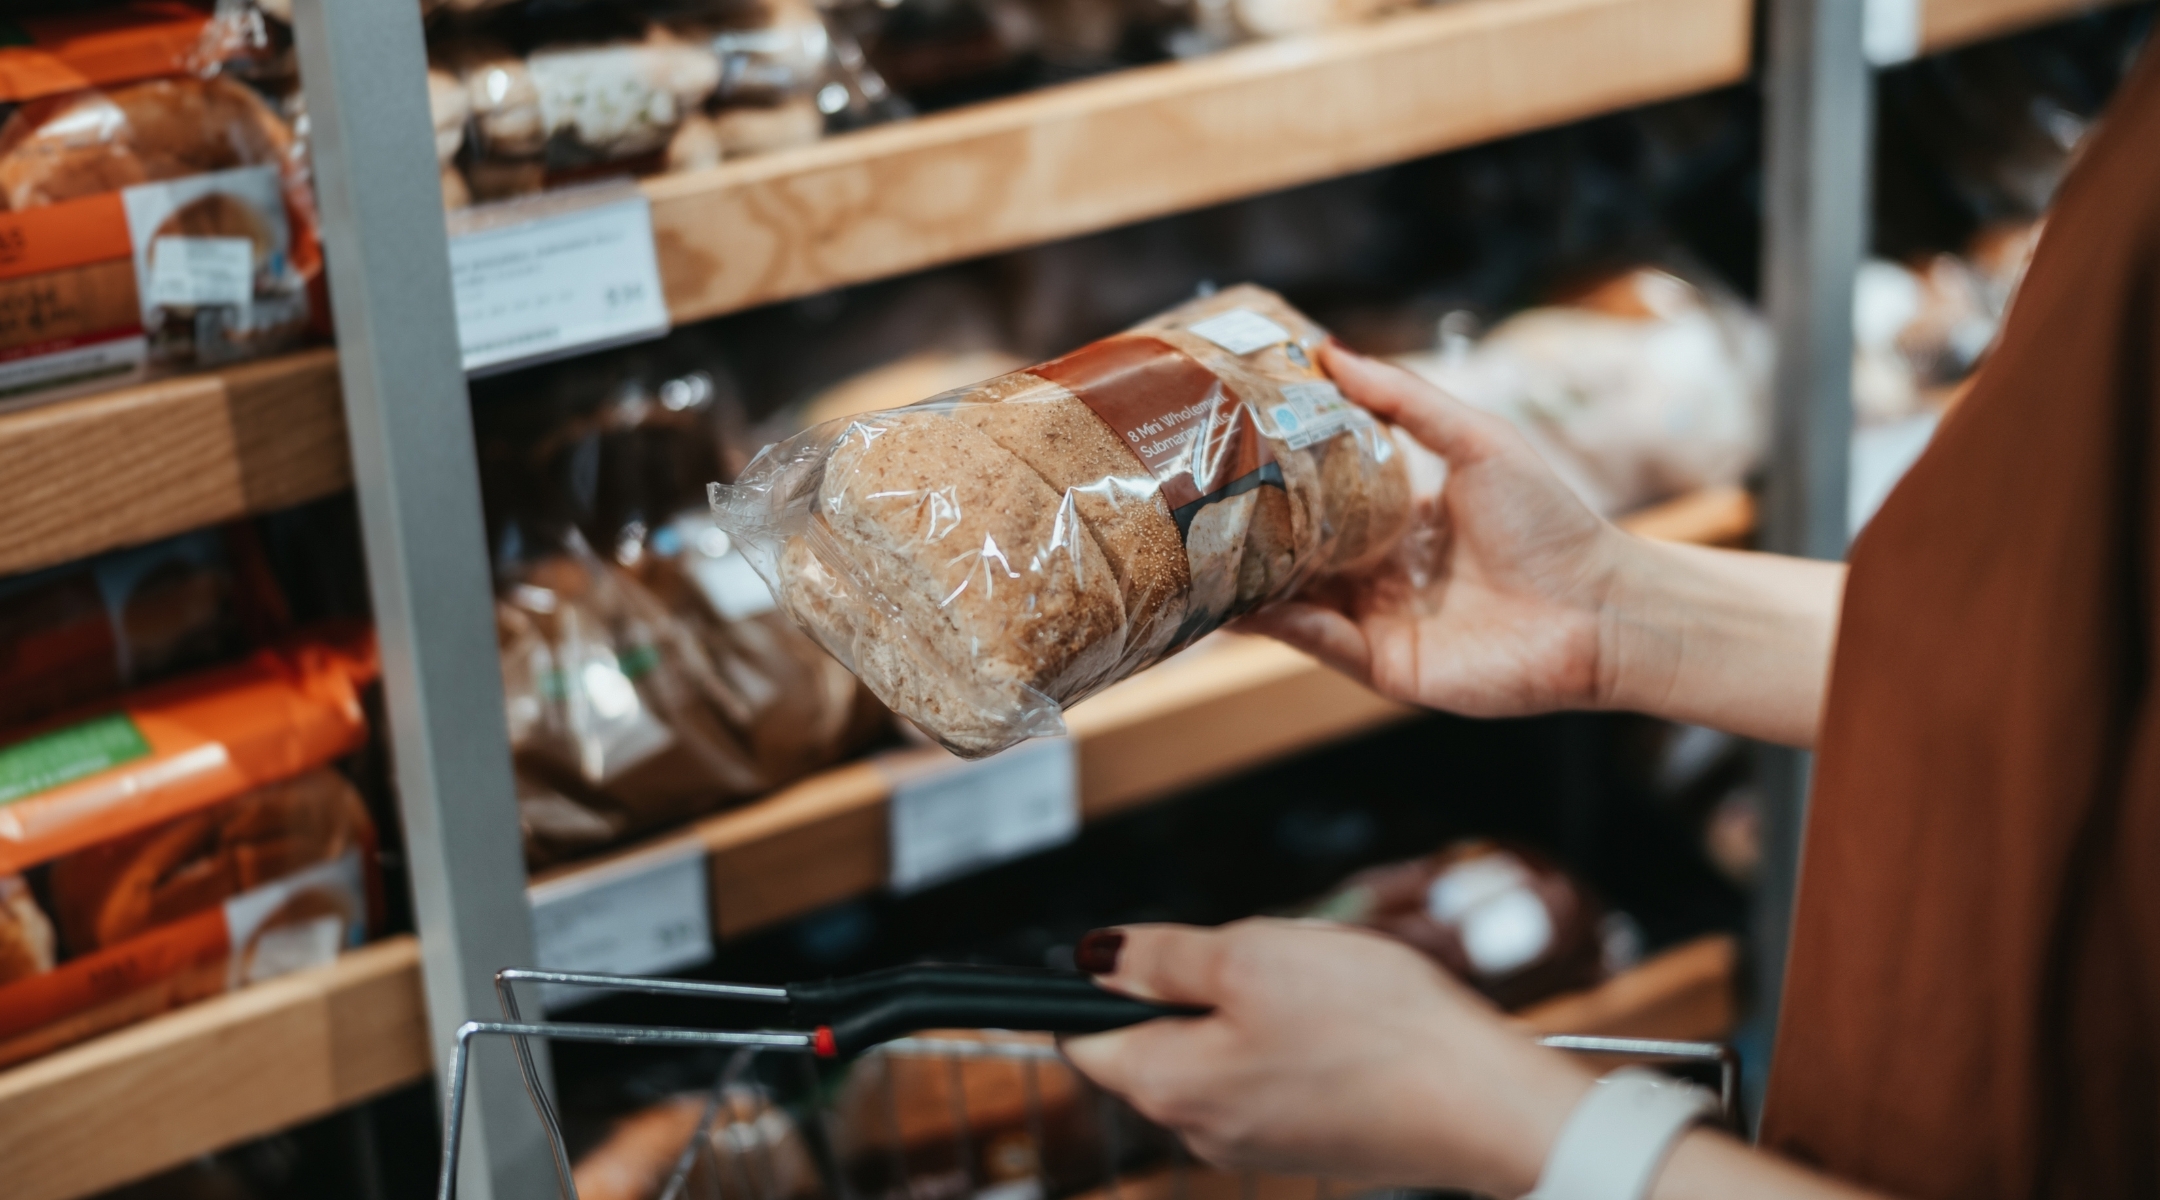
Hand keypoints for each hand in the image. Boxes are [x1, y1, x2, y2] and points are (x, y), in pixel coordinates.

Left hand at [1060, 919, 1592, 1196]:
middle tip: (1264, 956)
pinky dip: (1300, 1037)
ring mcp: (1258, 1142)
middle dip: (1199, 985)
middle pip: (1160, 1038)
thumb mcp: (1248, 955)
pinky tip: (1349, 1020)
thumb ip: (1161, 958)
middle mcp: (1201, 1128)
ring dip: (1256, 1007)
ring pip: (1223, 1050)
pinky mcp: (1311, 1139)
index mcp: (1167, 1084)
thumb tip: (1095, 958)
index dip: (1104, 983)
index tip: (1153, 951)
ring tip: (1320, 988)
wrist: (1484, 1103)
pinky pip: (1276, 1073)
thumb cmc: (1372, 1029)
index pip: (1085, 1038)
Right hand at [1247, 344, 1845, 746]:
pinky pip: (1318, 641)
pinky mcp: (1383, 665)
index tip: (1223, 448)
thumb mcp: (1475, 439)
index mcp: (1400, 521)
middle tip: (1186, 504)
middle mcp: (1381, 572)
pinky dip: (1279, 623)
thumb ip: (1403, 399)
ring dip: (1248, 580)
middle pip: (1296, 552)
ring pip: (1294, 599)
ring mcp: (1378, 621)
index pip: (1320, 499)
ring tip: (1193, 554)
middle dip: (1245, 532)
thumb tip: (1330, 350)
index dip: (1275, 479)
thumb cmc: (1550, 521)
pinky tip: (1241, 603)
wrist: (1600, 608)